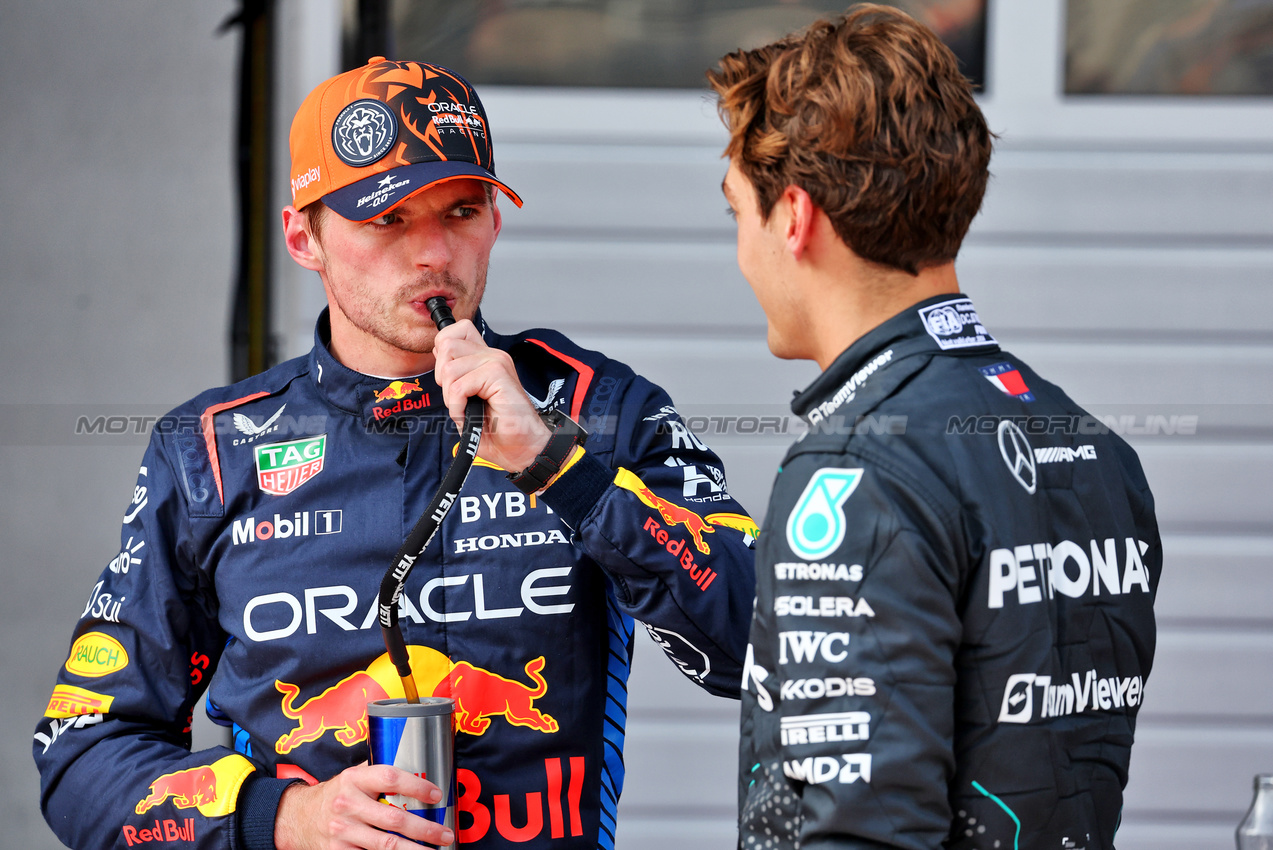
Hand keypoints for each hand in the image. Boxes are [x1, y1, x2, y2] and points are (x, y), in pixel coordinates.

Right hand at [274, 762, 453, 848]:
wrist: (298, 818)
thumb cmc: (335, 795)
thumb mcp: (352, 777)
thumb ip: (377, 775)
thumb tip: (417, 772)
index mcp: (354, 779)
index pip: (390, 778)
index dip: (416, 786)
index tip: (436, 794)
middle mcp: (347, 804)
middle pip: (394, 818)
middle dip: (425, 828)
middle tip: (444, 833)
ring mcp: (342, 831)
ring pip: (386, 845)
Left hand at [432, 319, 551, 471]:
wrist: (522, 447)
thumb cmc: (497, 429)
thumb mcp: (466, 400)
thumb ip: (455, 379)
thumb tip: (439, 365)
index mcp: (485, 358)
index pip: (455, 331)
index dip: (441, 351)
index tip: (449, 379)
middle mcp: (491, 355)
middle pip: (446, 345)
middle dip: (442, 377)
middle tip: (458, 399)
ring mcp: (496, 362)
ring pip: (449, 368)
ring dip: (451, 396)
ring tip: (466, 409)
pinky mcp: (498, 374)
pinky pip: (459, 386)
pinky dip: (458, 406)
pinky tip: (469, 415)